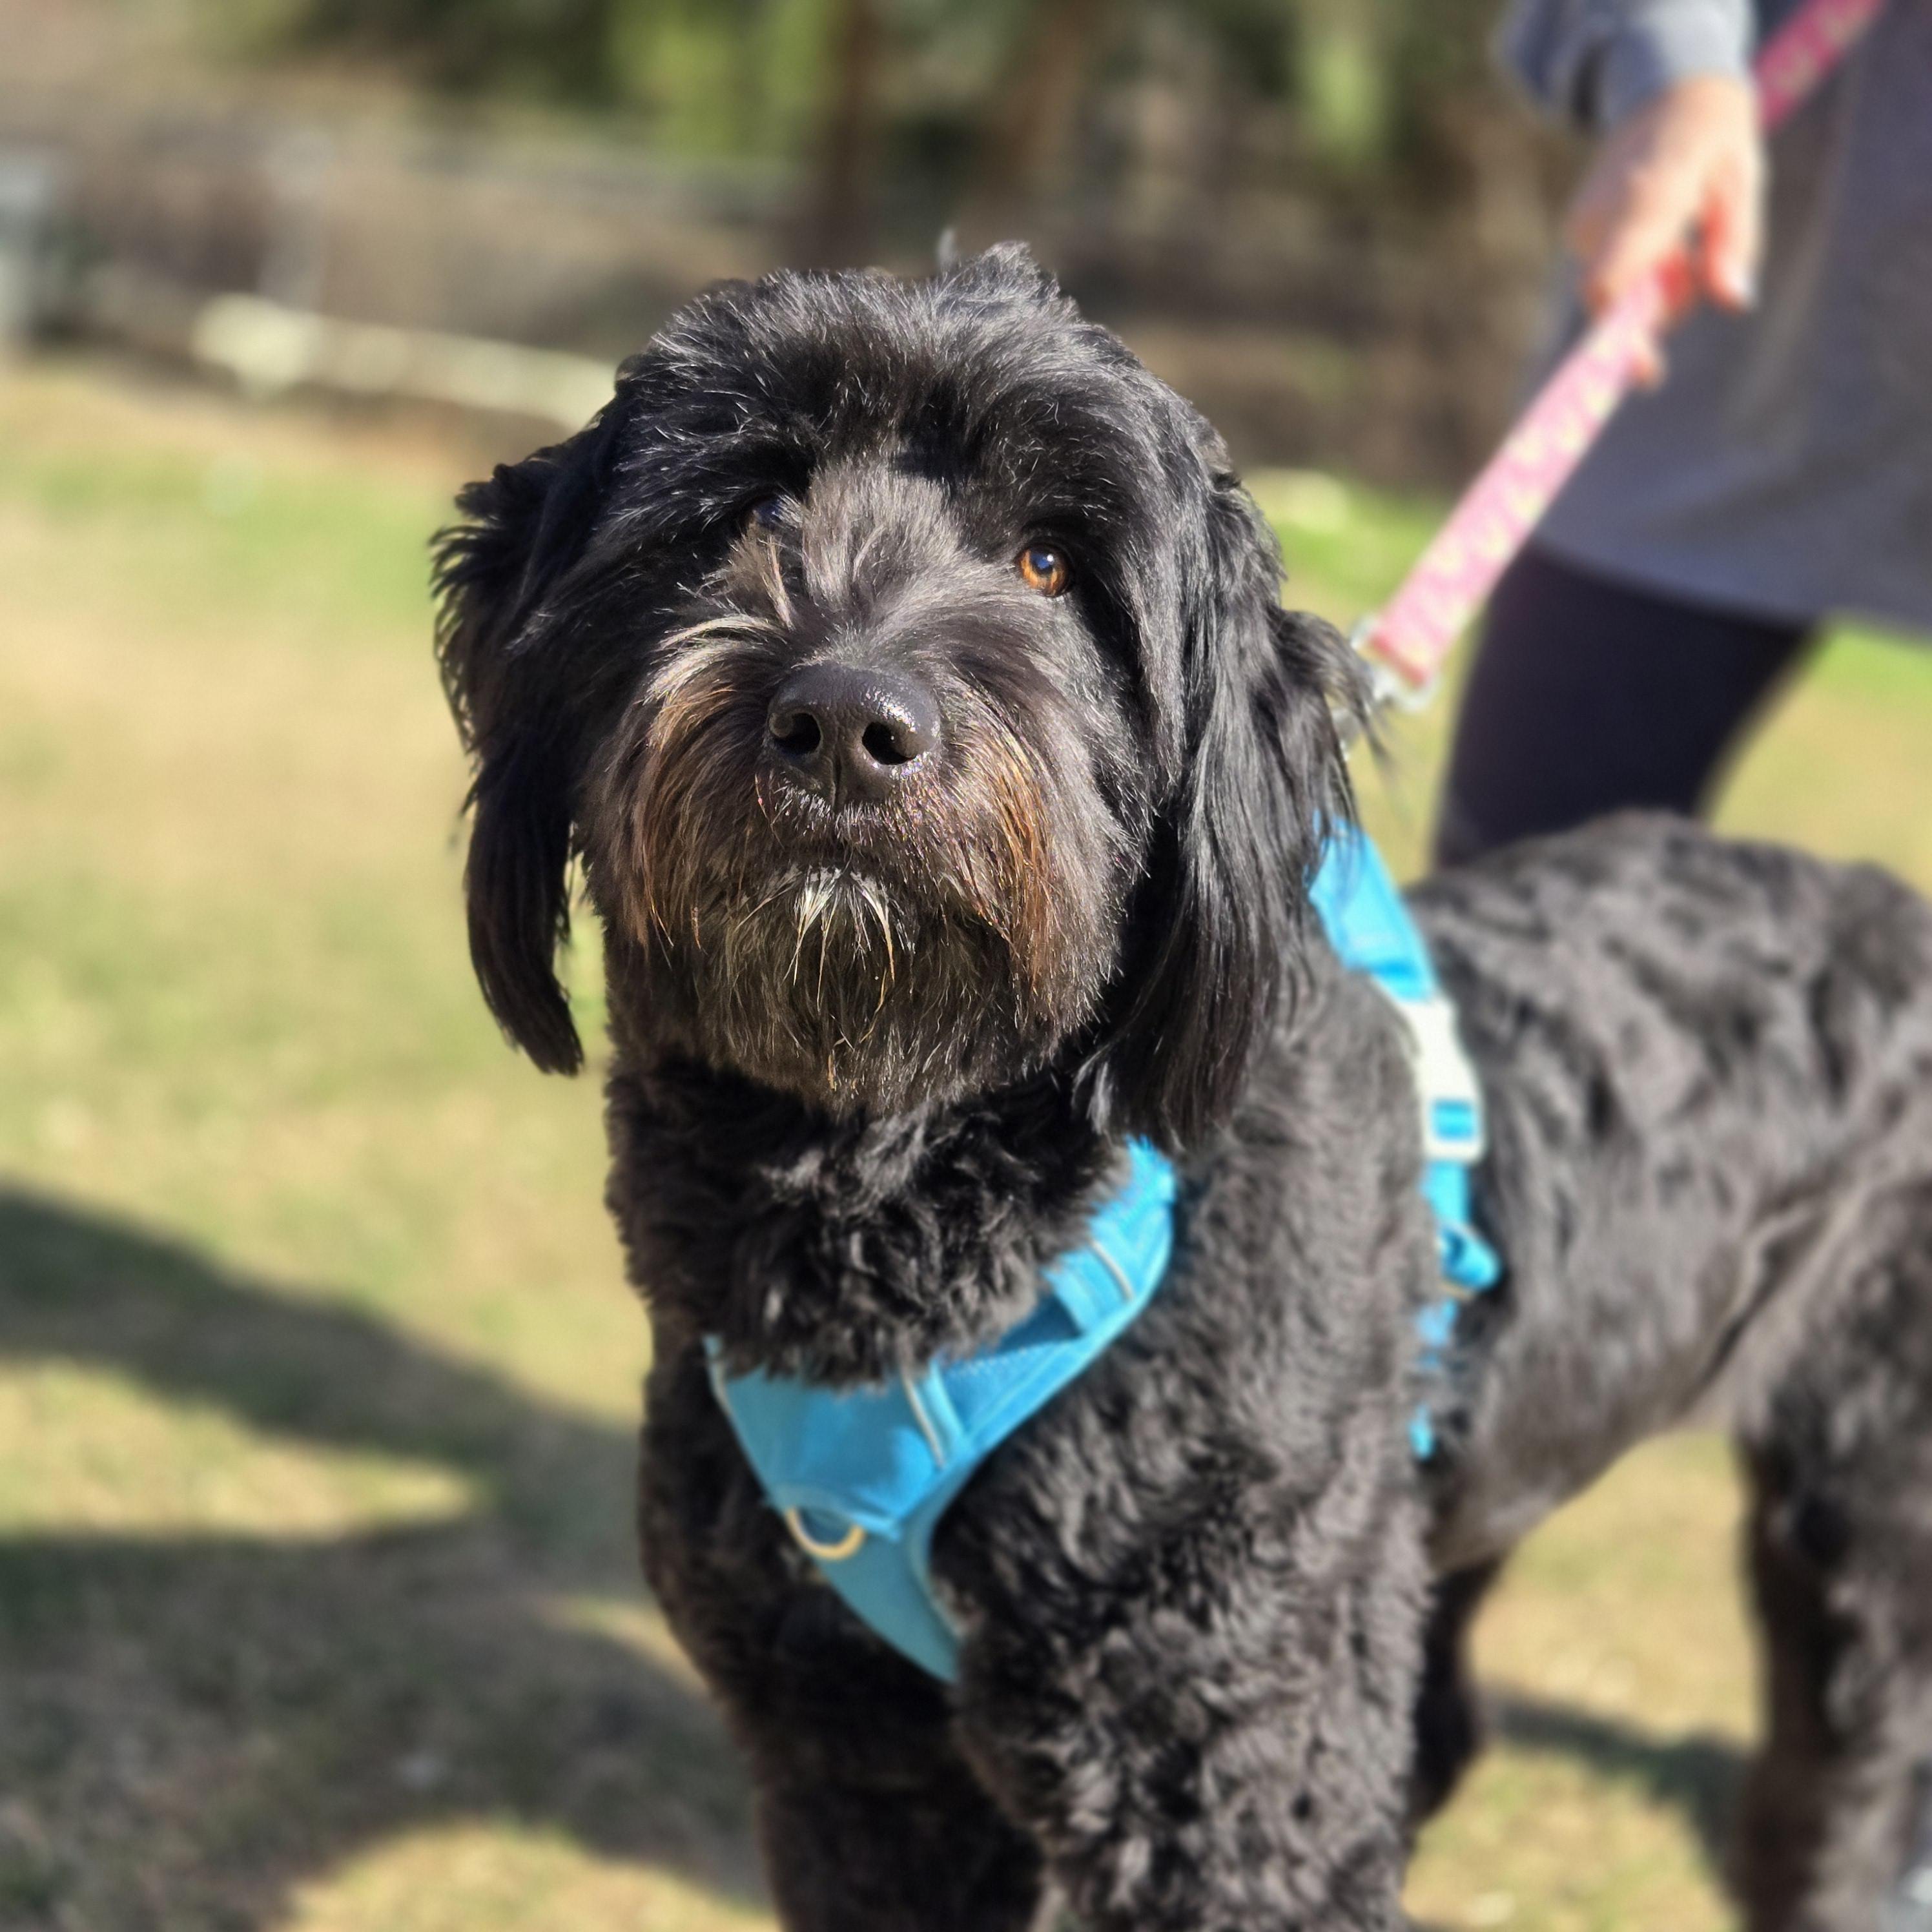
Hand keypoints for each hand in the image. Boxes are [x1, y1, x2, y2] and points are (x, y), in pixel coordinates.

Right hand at [1564, 74, 1763, 381]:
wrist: (1668, 94)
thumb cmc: (1716, 143)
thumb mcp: (1744, 182)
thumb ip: (1737, 243)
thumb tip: (1735, 303)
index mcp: (1649, 197)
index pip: (1613, 281)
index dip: (1623, 336)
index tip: (1644, 375)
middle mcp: (1603, 215)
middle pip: (1620, 301)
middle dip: (1662, 307)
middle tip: (1696, 265)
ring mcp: (1582, 224)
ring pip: (1618, 294)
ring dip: (1657, 288)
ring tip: (1684, 244)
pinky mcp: (1576, 232)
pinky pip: (1610, 278)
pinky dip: (1642, 275)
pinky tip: (1662, 241)